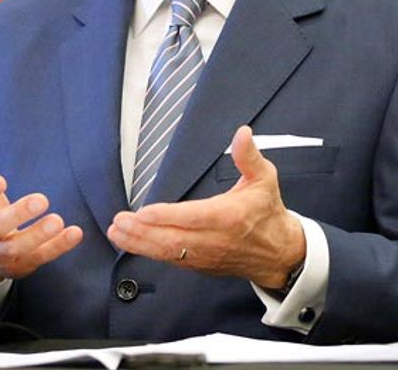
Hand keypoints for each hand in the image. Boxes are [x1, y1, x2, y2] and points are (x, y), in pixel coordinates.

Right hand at [0, 139, 82, 294]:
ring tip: (57, 220)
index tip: (0, 180)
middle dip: (16, 215)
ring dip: (37, 235)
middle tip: (41, 199)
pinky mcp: (20, 265)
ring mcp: (0, 253)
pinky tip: (74, 233)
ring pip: (16, 249)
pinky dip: (58, 248)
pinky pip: (39, 258)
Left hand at [107, 126, 305, 289]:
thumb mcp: (264, 179)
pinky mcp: (201, 265)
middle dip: (143, 232)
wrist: (280, 253)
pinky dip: (149, 252)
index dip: (167, 217)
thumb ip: (249, 156)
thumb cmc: (268, 213)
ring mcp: (206, 256)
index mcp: (229, 217)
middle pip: (174, 239)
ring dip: (140, 243)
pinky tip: (130, 243)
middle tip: (118, 221)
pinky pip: (172, 260)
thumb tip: (242, 133)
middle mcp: (215, 240)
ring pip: (169, 253)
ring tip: (116, 232)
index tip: (143, 212)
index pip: (193, 218)